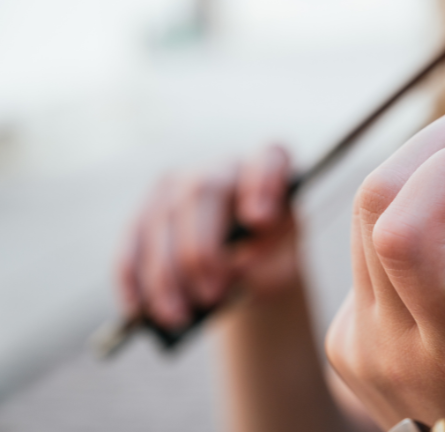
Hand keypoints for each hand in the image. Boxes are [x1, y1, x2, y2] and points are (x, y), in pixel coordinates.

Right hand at [116, 145, 297, 328]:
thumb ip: (270, 265)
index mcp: (269, 169)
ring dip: (164, 276)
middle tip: (211, 295)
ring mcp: (178, 185)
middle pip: (203, 192)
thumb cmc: (270, 257)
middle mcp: (222, 168)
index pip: (271, 158)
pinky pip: (131, 243)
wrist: (248, 263)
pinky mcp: (147, 211)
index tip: (261, 219)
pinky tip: (138, 310)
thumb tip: (236, 270)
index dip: (264, 183)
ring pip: (160, 221)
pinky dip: (132, 279)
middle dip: (201, 249)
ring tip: (178, 317)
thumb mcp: (283, 264)